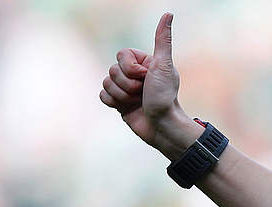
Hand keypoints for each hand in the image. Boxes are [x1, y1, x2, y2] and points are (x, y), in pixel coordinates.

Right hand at [99, 12, 196, 156]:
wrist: (162, 127)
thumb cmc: (165, 97)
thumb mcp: (164, 65)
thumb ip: (163, 40)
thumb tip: (168, 14)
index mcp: (143, 63)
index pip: (121, 55)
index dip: (130, 68)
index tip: (146, 78)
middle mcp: (133, 74)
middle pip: (112, 70)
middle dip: (127, 84)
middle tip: (143, 93)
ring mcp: (125, 88)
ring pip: (106, 83)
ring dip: (122, 95)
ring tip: (138, 102)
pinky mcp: (119, 103)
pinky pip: (102, 96)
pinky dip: (113, 102)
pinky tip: (127, 108)